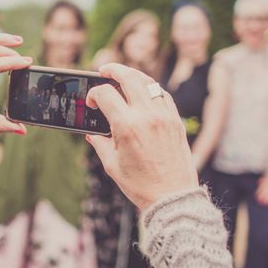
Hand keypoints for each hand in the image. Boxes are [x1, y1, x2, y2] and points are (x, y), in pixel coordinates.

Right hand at [86, 63, 197, 210]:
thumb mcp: (112, 165)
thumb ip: (100, 144)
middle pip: (128, 77)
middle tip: (104, 70)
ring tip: (123, 77)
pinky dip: (151, 89)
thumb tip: (93, 133)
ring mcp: (164, 116)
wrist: (173, 197)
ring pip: (148, 82)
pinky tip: (143, 92)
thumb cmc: (141, 185)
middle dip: (113, 70)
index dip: (93, 94)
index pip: (105, 94)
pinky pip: (163, 95)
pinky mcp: (175, 121)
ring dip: (133, 75)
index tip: (91, 102)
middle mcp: (146, 116)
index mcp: (126, 127)